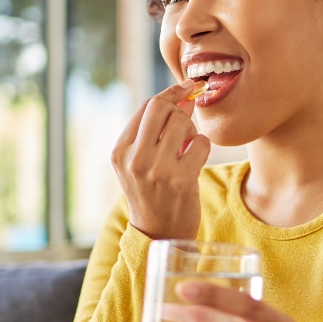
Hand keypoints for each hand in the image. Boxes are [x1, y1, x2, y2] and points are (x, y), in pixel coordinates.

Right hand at [112, 80, 210, 239]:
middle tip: (184, 127)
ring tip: (186, 147)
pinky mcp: (180, 180)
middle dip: (179, 110)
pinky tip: (195, 161)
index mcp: (120, 150)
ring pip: (182, 122)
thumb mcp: (141, 160)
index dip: (170, 93)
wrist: (159, 233)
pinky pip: (200, 143)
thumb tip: (186, 95)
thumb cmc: (153, 191)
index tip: (187, 87)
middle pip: (162, 107)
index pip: (146, 106)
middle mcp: (134, 159)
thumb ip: (156, 129)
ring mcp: (157, 170)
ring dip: (191, 131)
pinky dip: (202, 147)